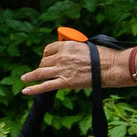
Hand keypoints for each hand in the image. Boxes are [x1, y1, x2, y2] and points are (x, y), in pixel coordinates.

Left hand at [21, 38, 136, 95]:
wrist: (111, 67)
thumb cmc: (104, 56)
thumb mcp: (86, 47)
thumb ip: (74, 50)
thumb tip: (70, 54)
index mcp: (66, 46)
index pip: (49, 49)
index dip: (46, 54)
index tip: (47, 58)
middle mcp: (61, 57)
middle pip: (44, 61)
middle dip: (43, 65)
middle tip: (44, 70)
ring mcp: (61, 70)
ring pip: (40, 72)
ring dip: (31, 75)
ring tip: (25, 78)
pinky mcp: (65, 82)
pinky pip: (45, 86)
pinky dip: (34, 88)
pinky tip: (25, 90)